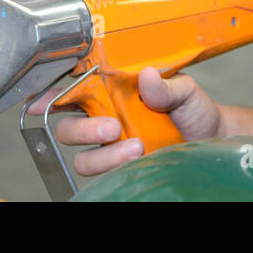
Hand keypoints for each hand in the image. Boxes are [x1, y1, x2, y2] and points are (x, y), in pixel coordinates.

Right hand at [24, 67, 223, 176]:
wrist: (210, 138)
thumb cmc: (193, 109)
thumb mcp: (184, 89)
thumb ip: (166, 85)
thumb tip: (147, 76)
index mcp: (113, 93)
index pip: (75, 92)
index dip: (51, 95)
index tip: (42, 102)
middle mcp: (106, 119)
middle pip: (69, 128)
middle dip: (83, 130)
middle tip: (112, 128)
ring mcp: (112, 147)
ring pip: (83, 157)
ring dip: (104, 155)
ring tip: (136, 147)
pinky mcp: (121, 168)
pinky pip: (103, 175)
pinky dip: (115, 170)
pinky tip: (138, 161)